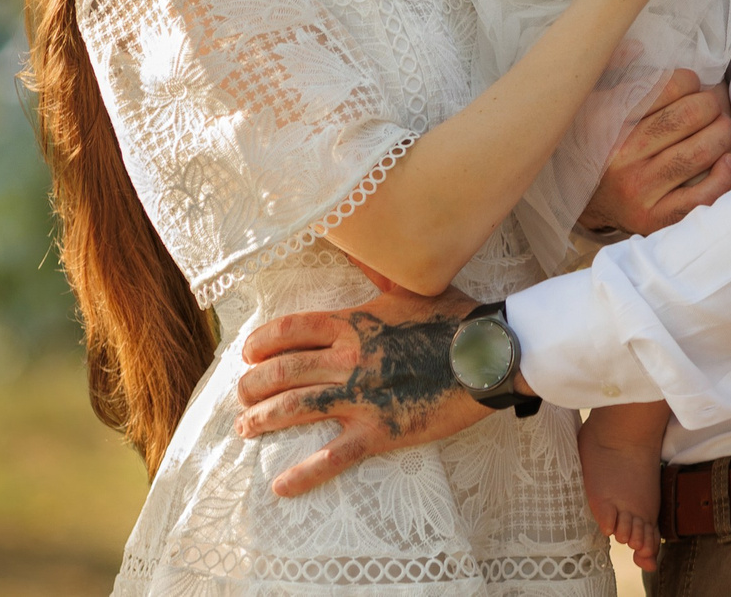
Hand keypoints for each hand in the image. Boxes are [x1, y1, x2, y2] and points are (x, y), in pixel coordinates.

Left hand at [233, 274, 489, 496]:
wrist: (489, 354)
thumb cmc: (455, 318)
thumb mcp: (411, 286)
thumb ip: (377, 273)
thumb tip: (357, 245)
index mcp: (353, 322)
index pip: (290, 330)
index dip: (261, 342)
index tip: (247, 352)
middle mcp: (348, 358)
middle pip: (283, 370)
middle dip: (253, 385)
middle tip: (241, 395)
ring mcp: (361, 396)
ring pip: (295, 409)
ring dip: (263, 420)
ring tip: (245, 428)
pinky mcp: (379, 430)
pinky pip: (332, 456)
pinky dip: (303, 473)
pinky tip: (280, 485)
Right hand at [578, 68, 730, 236]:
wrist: (584, 202)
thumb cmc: (598, 144)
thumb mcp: (593, 103)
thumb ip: (612, 70)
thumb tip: (637, 47)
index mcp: (604, 120)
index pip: (663, 88)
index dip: (688, 81)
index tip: (692, 84)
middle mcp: (619, 156)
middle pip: (686, 117)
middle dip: (710, 105)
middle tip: (711, 106)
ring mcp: (637, 190)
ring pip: (698, 153)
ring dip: (721, 134)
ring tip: (721, 128)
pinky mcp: (654, 219)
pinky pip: (701, 198)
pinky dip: (722, 176)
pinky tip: (724, 161)